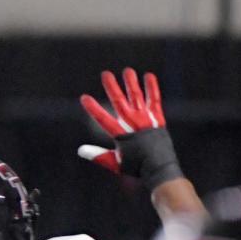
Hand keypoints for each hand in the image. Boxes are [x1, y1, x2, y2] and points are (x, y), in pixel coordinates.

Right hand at [78, 68, 181, 187]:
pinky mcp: (157, 118)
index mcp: (120, 134)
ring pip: (136, 96)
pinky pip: (154, 99)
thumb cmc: (137, 168)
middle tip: (106, 74)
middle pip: (119, 101)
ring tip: (127, 71)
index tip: (84, 98)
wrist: (159, 168)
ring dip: (131, 83)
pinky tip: (149, 76)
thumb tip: (81, 151)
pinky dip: (152, 88)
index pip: (102, 118)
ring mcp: (145, 119)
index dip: (93, 108)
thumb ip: (98, 155)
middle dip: (111, 87)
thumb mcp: (115, 163)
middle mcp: (132, 123)